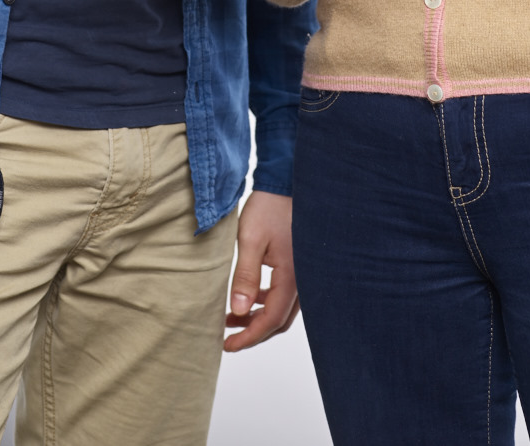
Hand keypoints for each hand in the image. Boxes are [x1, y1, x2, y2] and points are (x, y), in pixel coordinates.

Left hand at [224, 191, 298, 351]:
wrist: (286, 183)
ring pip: (282, 309)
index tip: (227, 346)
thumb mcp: (251, 240)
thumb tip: (238, 310)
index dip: (249, 337)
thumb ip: (245, 276)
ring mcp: (302, 274)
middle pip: (279, 321)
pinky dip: (265, 302)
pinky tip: (248, 296)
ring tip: (231, 317)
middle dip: (253, 332)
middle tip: (228, 338)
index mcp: (292, 278)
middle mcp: (302, 281)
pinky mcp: (298, 266)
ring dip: (258, 318)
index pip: (271, 321)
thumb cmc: (270, 208)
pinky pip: (283, 294)